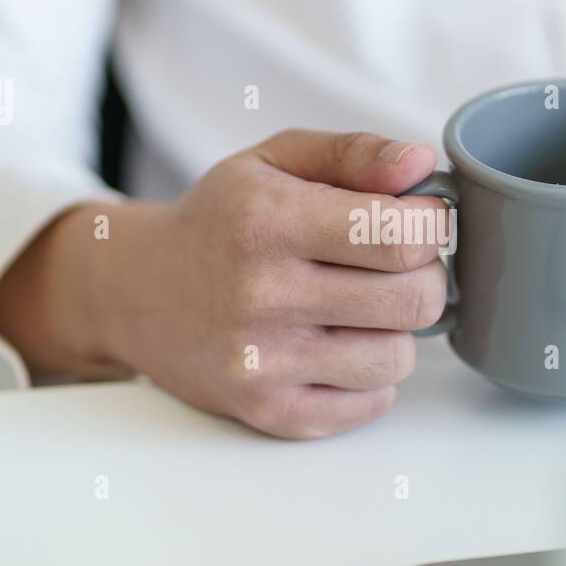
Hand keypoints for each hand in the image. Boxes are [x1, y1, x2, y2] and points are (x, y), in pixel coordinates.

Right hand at [0, 131, 449, 437]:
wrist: (135, 292)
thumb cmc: (220, 221)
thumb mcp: (275, 161)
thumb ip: (354, 154)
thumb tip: (420, 164)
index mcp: (266, 221)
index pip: (400, 234)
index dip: (431, 226)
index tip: (418, 222)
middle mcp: (260, 294)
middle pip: (414, 301)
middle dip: (423, 277)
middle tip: (397, 267)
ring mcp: (261, 362)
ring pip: (398, 358)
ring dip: (395, 331)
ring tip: (361, 308)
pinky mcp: (265, 411)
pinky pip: (369, 403)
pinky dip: (371, 376)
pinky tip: (340, 345)